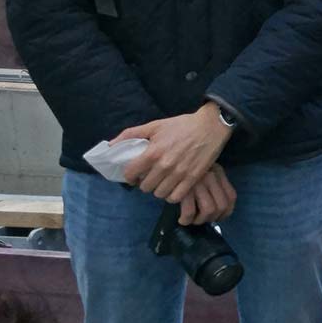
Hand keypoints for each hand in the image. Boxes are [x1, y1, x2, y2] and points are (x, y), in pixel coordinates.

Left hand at [118, 105, 233, 205]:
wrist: (210, 126)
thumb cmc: (181, 125)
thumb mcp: (155, 125)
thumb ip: (131, 134)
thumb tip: (111, 145)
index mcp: (152, 152)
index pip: (131, 174)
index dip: (130, 176)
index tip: (134, 175)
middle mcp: (164, 166)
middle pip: (145, 187)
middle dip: (145, 183)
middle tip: (151, 178)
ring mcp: (179, 174)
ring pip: (160, 194)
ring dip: (159, 190)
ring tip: (162, 183)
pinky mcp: (193, 179)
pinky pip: (176, 197)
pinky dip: (172, 195)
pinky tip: (174, 187)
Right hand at [179, 165, 236, 225]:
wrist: (164, 153)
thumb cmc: (180, 160)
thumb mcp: (200, 165)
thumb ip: (208, 181)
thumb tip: (214, 207)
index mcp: (217, 171)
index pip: (231, 196)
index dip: (227, 212)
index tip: (218, 218)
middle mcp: (211, 176)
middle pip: (222, 206)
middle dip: (213, 218)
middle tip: (202, 220)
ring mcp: (198, 182)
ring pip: (209, 210)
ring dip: (200, 220)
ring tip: (191, 221)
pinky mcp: (183, 189)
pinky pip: (190, 211)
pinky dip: (187, 219)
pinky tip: (182, 220)